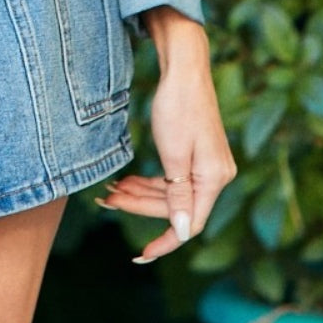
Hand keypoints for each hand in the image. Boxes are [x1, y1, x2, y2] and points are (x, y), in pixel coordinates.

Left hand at [95, 17, 236, 263]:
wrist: (183, 68)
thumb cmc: (178, 106)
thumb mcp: (173, 153)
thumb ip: (178, 194)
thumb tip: (183, 233)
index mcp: (213, 179)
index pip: (188, 224)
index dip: (164, 242)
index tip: (141, 255)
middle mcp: (215, 176)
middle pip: (176, 208)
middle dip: (140, 207)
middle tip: (107, 199)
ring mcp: (205, 165)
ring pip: (171, 193)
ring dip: (142, 194)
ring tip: (112, 191)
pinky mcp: (196, 155)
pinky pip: (172, 179)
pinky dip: (150, 182)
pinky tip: (128, 180)